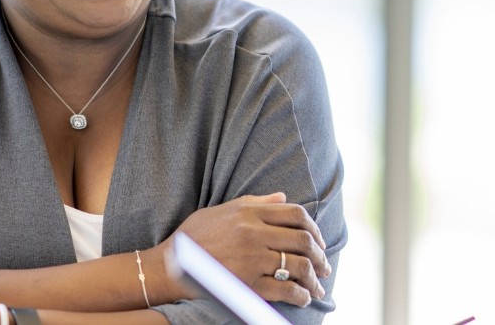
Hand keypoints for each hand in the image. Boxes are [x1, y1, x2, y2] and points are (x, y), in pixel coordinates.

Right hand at [164, 192, 330, 307]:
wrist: (169, 266)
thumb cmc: (194, 236)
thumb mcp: (222, 210)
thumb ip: (256, 203)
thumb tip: (283, 197)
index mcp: (249, 212)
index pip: (296, 214)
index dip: (314, 228)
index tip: (318, 240)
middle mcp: (254, 233)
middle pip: (302, 240)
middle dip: (320, 254)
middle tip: (324, 265)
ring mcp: (252, 259)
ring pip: (298, 265)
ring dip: (314, 277)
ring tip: (318, 285)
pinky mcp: (248, 284)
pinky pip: (285, 289)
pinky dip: (300, 295)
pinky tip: (303, 297)